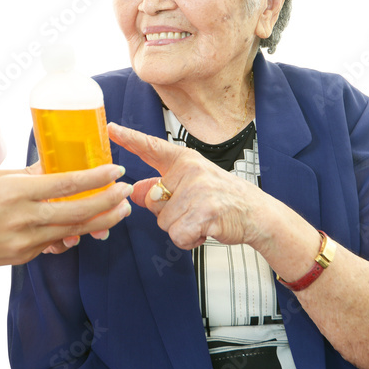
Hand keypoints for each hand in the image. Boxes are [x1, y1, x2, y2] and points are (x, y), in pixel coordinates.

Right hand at [0, 162, 132, 273]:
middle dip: (107, 201)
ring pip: (72, 231)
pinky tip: (86, 225)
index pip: (65, 183)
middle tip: (126, 191)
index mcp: (14, 192)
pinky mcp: (22, 257)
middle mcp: (23, 218)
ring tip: (120, 210)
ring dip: (100, 220)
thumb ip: (24, 174)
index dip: (94, 177)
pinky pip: (54, 243)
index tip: (114, 169)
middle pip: (77, 210)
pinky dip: (72, 234)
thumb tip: (51, 166)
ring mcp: (24, 242)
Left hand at [108, 123, 273, 250]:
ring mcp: (198, 190)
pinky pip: (178, 236)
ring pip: (164, 223)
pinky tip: (206, 230)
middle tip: (194, 210)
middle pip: (152, 202)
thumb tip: (133, 191)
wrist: (257, 214)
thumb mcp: (191, 186)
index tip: (111, 128)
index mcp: (185, 161)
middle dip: (168, 214)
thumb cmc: (223, 198)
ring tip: (202, 220)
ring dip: (181, 229)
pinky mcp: (205, 211)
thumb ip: (161, 188)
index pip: (152, 148)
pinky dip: (190, 240)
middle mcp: (190, 171)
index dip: (129, 138)